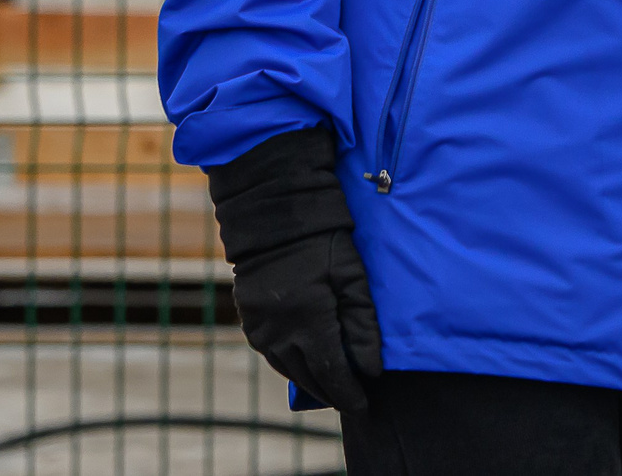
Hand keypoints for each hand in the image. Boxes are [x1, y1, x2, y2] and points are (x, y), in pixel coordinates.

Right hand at [206, 124, 381, 413]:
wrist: (275, 217)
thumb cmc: (324, 241)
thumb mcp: (353, 277)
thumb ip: (363, 324)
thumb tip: (372, 369)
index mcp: (308, 320)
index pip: (331, 372)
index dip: (348, 392)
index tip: (364, 404)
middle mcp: (279, 331)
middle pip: (307, 377)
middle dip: (330, 391)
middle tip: (352, 400)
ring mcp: (260, 327)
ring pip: (287, 369)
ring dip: (310, 380)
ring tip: (333, 386)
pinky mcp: (250, 320)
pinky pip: (272, 354)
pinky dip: (291, 363)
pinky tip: (306, 362)